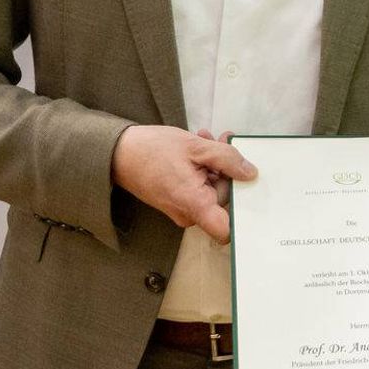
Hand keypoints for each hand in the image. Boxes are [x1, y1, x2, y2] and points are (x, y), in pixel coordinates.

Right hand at [111, 125, 255, 242]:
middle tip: (222, 141)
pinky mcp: (176, 201)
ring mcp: (181, 209)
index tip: (250, 192)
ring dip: (213, 163)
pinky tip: (197, 146)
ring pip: (211, 189)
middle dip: (226, 169)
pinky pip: (198, 188)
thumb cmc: (153, 150)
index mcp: (195, 205)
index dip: (242, 216)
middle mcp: (188, 214)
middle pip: (222, 199)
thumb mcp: (196, 147)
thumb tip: (251, 174)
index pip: (226, 230)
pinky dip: (201, 168)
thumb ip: (227, 159)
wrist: (117, 153)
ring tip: (205, 138)